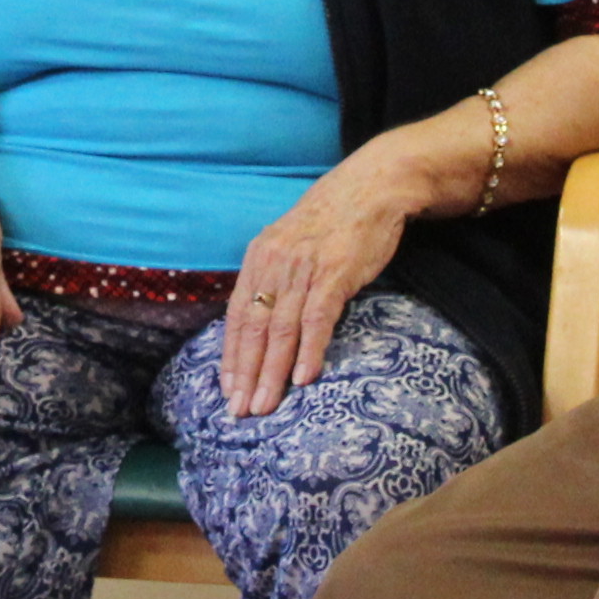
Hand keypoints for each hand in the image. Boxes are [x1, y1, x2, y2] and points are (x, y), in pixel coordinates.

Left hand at [222, 154, 425, 418]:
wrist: (371, 188)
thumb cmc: (333, 222)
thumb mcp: (291, 244)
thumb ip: (275, 278)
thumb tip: (263, 321)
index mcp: (259, 258)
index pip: (236, 316)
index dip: (231, 356)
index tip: (227, 390)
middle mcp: (274, 263)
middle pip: (253, 327)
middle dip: (245, 373)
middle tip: (240, 411)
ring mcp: (304, 268)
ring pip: (280, 329)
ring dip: (271, 372)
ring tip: (266, 405)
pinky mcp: (334, 273)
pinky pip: (317, 319)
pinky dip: (308, 350)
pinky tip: (302, 378)